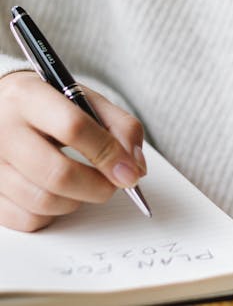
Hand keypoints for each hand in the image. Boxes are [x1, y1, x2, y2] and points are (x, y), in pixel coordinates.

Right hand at [0, 71, 146, 231]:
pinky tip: (57, 193)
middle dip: (97, 186)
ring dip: (77, 201)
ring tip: (85, 183)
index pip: (73, 127)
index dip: (108, 153)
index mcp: (29, 96)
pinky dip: (52, 214)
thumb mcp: (86, 100)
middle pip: (57, 173)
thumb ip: (119, 126)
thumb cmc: (49, 105)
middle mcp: (2, 129)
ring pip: (43, 202)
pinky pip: (26, 220)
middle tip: (114, 184)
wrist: (2, 108)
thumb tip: (135, 166)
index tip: (130, 171)